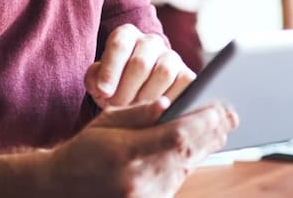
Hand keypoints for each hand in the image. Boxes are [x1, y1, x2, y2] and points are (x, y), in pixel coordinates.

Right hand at [47, 98, 237, 196]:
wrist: (62, 188)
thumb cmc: (85, 149)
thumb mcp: (107, 122)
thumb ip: (139, 113)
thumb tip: (169, 103)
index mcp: (126, 153)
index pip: (177, 136)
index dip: (203, 122)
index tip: (220, 107)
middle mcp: (138, 180)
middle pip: (188, 154)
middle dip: (212, 132)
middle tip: (230, 115)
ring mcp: (144, 197)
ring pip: (186, 168)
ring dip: (205, 147)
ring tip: (220, 127)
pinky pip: (176, 181)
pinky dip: (189, 162)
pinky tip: (198, 147)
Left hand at [85, 24, 195, 108]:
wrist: (135, 96)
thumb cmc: (113, 87)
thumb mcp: (98, 81)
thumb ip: (95, 80)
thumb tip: (102, 87)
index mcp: (126, 35)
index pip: (119, 45)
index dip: (111, 70)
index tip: (103, 92)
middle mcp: (151, 42)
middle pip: (141, 63)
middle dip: (126, 90)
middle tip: (116, 108)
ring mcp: (172, 57)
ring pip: (164, 73)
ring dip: (146, 97)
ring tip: (134, 112)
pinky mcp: (187, 75)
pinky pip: (184, 84)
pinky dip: (169, 101)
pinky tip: (155, 113)